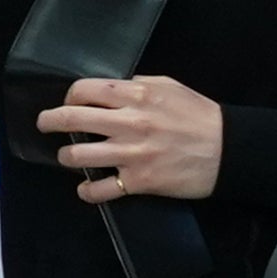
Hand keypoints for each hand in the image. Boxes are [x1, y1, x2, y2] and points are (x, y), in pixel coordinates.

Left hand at [45, 74, 223, 203]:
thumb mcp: (171, 88)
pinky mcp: (139, 182)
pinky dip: (87, 191)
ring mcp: (132, 155)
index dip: (68, 97)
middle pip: (71, 119)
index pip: (82, 91)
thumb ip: (139, 86)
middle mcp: (129, 124)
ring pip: (77, 155)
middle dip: (49, 122)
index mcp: (136, 97)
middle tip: (45, 125)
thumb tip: (113, 89)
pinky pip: (100, 190)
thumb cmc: (202, 117)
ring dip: (66, 156)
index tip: (68, 104)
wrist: (230, 151)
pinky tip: (87, 189)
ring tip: (69, 157)